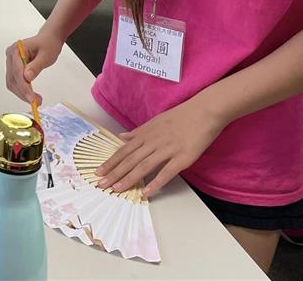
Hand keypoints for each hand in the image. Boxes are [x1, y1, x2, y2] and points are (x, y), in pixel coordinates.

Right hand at [5, 31, 64, 105]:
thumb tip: (27, 77)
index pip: (17, 72)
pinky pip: (15, 82)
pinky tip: (31, 94)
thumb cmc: (48, 44)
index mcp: (16, 50)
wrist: (48, 39)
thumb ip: (36, 66)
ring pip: (12, 83)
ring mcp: (11, 62)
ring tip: (36, 99)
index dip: (24, 87)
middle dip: (23, 92)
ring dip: (22, 93)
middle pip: (12, 79)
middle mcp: (10, 55)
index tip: (32, 98)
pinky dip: (22, 90)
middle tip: (36, 102)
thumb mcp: (46, 55)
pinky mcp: (14, 68)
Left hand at [95, 98, 225, 198]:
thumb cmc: (181, 116)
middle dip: (114, 173)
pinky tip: (146, 192)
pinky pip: (166, 172)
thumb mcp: (156, 121)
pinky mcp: (182, 158)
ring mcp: (167, 150)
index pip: (124, 150)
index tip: (98, 172)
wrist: (204, 111)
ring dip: (129, 179)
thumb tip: (122, 136)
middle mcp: (153, 141)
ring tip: (117, 189)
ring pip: (144, 166)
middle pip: (130, 159)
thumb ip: (138, 131)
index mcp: (146, 133)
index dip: (111, 162)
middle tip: (101, 184)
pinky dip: (155, 183)